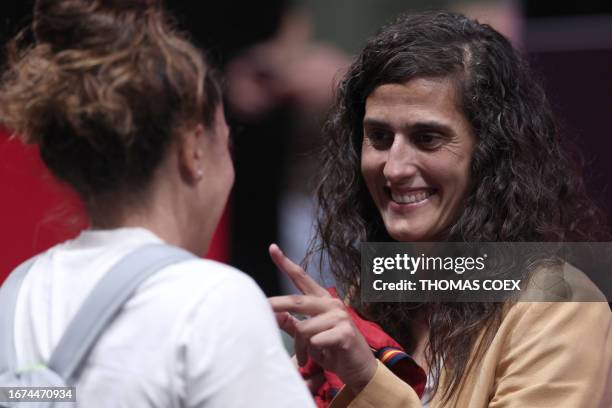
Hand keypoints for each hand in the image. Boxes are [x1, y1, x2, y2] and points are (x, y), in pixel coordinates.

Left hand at [268, 244, 376, 392]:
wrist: (360, 369)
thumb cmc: (334, 351)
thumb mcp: (311, 336)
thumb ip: (294, 324)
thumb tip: (274, 314)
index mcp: (322, 301)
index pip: (302, 278)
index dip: (286, 263)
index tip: (273, 248)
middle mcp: (332, 304)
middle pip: (296, 301)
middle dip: (277, 305)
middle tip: (262, 308)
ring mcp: (339, 316)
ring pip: (303, 329)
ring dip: (300, 348)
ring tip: (306, 358)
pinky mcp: (344, 332)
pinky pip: (316, 340)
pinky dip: (313, 352)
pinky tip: (323, 357)